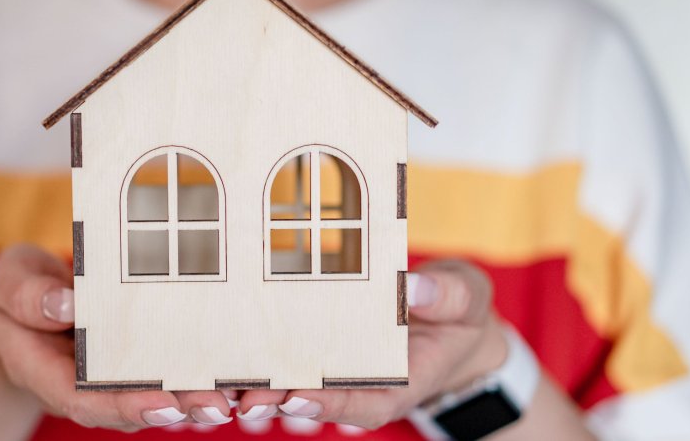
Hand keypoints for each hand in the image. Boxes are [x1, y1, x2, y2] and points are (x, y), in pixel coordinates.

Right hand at [0, 244, 234, 430]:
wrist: (24, 302)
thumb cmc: (17, 289)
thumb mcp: (10, 281)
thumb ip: (28, 296)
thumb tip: (65, 304)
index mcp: (46, 371)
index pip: (85, 399)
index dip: (124, 405)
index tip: (162, 405)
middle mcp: (84, 383)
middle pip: (131, 406)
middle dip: (176, 408)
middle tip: (216, 406)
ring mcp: (110, 376)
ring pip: (155, 396)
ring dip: (195, 398)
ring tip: (235, 396)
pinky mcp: (134, 361)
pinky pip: (165, 371)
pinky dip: (199, 373)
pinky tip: (234, 371)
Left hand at [234, 259, 507, 429]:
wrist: (449, 318)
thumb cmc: (458, 310)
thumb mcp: (468, 298)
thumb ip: (449, 296)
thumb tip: (414, 287)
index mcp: (401, 380)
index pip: (366, 402)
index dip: (331, 404)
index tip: (297, 397)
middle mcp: (363, 382)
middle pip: (318, 399)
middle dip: (279, 400)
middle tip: (245, 398)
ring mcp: (338, 368)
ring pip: (292, 383)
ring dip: (258, 385)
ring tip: (221, 384)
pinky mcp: (317, 347)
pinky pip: (285, 357)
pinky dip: (256, 357)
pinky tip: (222, 351)